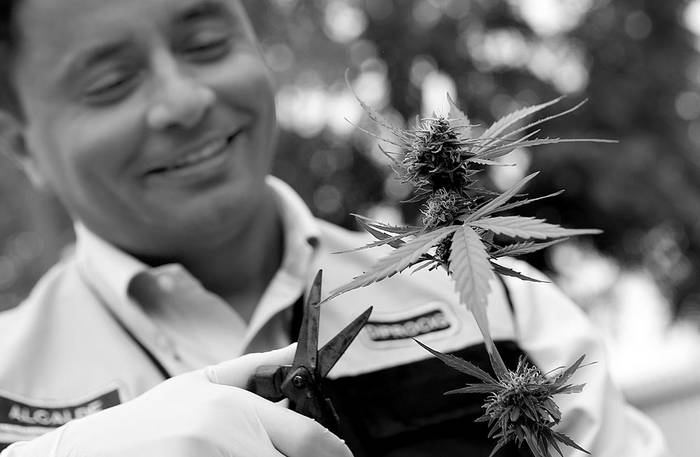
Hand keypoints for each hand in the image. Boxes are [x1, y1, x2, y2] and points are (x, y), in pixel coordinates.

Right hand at [4, 345, 352, 456]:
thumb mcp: (202, 382)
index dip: (334, 452)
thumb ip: (258, 367)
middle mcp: (229, 444)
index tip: (340, 455)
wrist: (93, 455)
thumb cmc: (151, 420)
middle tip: (295, 454)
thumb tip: (300, 351)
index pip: (310, 439)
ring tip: (250, 453)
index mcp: (234, 410)